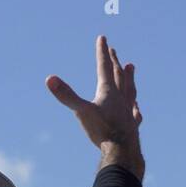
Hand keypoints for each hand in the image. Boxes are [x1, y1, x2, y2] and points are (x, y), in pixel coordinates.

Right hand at [47, 35, 143, 178]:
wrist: (122, 149)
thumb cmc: (102, 129)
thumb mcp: (81, 111)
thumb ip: (66, 95)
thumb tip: (49, 78)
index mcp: (108, 91)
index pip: (104, 67)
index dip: (101, 52)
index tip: (102, 38)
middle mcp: (120, 97)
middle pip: (118, 75)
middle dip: (114, 61)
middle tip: (113, 50)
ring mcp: (128, 110)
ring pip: (129, 89)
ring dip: (129, 77)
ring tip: (131, 67)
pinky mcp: (132, 124)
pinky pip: (134, 111)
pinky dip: (134, 106)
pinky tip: (136, 107)